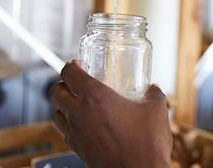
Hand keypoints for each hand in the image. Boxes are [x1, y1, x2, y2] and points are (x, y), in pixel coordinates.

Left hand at [50, 61, 171, 167]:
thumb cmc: (146, 142)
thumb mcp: (156, 109)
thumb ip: (153, 94)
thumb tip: (152, 89)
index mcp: (95, 97)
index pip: (69, 74)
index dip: (71, 65)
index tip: (78, 63)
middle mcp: (79, 113)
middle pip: (55, 92)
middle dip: (63, 83)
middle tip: (76, 81)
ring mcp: (76, 134)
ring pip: (56, 113)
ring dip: (64, 104)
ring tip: (79, 102)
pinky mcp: (78, 150)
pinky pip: (65, 132)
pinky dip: (70, 124)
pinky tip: (87, 124)